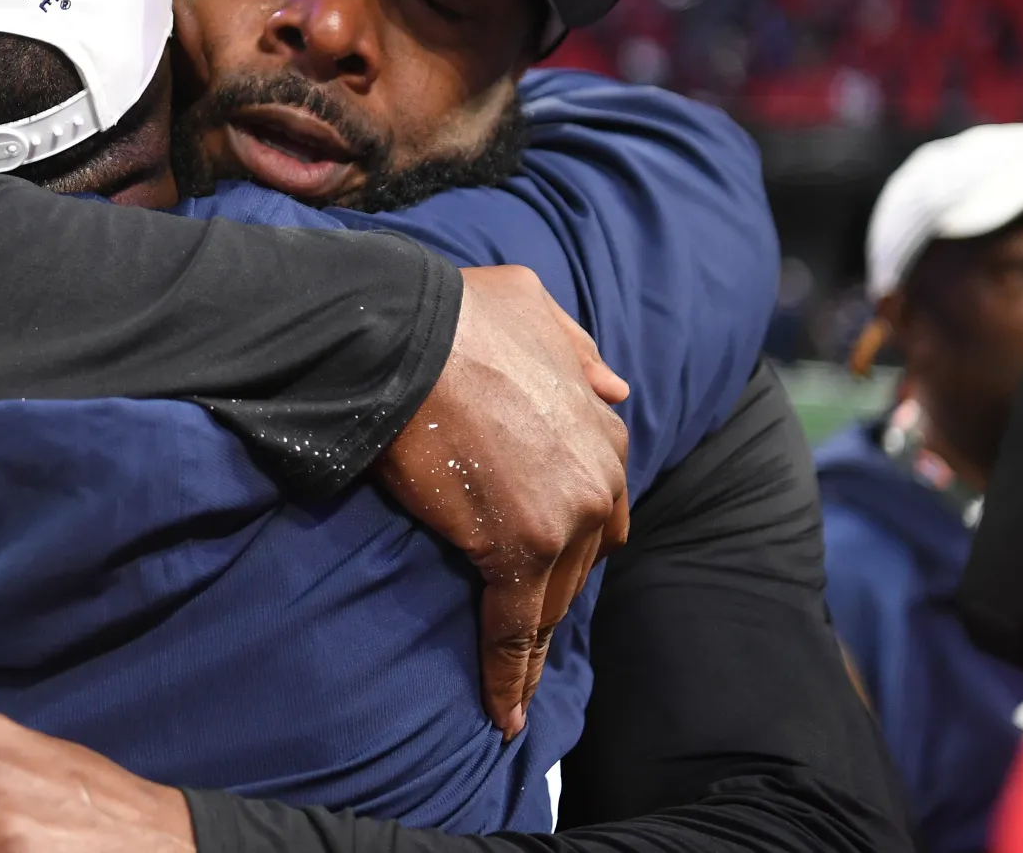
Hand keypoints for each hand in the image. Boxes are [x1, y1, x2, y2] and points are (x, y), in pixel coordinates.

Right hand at [376, 264, 630, 739]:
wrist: (408, 334)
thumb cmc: (457, 313)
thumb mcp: (536, 308)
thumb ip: (579, 351)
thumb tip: (615, 389)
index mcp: (602, 425)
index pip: (597, 499)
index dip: (573, 529)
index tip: (554, 552)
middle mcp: (596, 476)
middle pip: (581, 555)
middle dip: (555, 583)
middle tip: (520, 612)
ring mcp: (561, 517)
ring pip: (551, 598)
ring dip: (532, 639)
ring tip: (513, 686)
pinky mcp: (516, 552)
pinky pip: (514, 631)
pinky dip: (509, 677)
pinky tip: (504, 714)